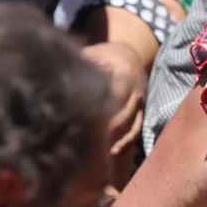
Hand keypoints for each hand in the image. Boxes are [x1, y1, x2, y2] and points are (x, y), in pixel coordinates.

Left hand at [82, 42, 146, 158]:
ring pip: (136, 125)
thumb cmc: (106, 54)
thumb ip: (84, 63)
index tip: (92, 118)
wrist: (131, 54)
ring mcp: (141, 102)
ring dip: (125, 140)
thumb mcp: (95, 52)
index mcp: (126, 74)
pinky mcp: (141, 111)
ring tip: (112, 153)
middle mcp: (137, 90)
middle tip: (100, 140)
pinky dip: (128, 141)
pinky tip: (115, 152)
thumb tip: (66, 74)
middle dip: (115, 127)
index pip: (118, 93)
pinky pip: (138, 129)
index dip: (107, 106)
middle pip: (128, 112)